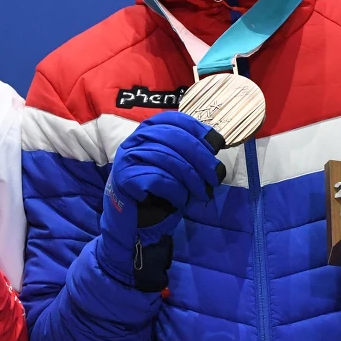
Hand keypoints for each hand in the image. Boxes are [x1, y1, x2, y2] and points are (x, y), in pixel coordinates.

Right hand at [97, 112, 224, 291]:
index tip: (215, 146)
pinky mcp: (124, 178)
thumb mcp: (177, 166)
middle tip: (216, 178)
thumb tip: (216, 141)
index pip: (173, 119)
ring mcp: (127, 158)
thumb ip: (189, 151)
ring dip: (192, 179)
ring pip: (167, 159)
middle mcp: (134, 140)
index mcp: (147, 131)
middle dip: (201, 158)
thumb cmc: (158, 191)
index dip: (197, 129)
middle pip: (174, 138)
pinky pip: (158, 179)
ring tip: (201, 193)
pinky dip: (175, 191)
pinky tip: (180, 201)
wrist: (132, 221)